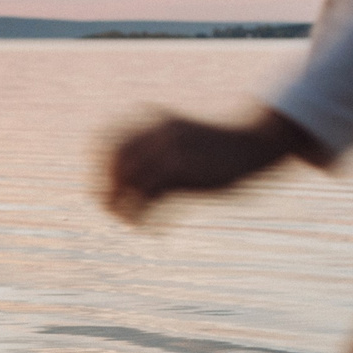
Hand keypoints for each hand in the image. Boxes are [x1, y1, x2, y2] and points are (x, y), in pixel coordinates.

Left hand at [100, 106, 329, 224]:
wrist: (255, 141)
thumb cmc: (216, 147)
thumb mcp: (179, 139)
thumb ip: (151, 152)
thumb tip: (119, 181)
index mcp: (152, 121)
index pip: (104, 142)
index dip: (97, 169)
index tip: (102, 190)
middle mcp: (157, 133)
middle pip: (113, 166)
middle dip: (106, 192)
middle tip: (113, 212)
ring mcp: (170, 151)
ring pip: (129, 185)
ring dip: (125, 210)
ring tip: (133, 224)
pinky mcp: (185, 173)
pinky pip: (153, 200)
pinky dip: (148, 220)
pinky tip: (156, 231)